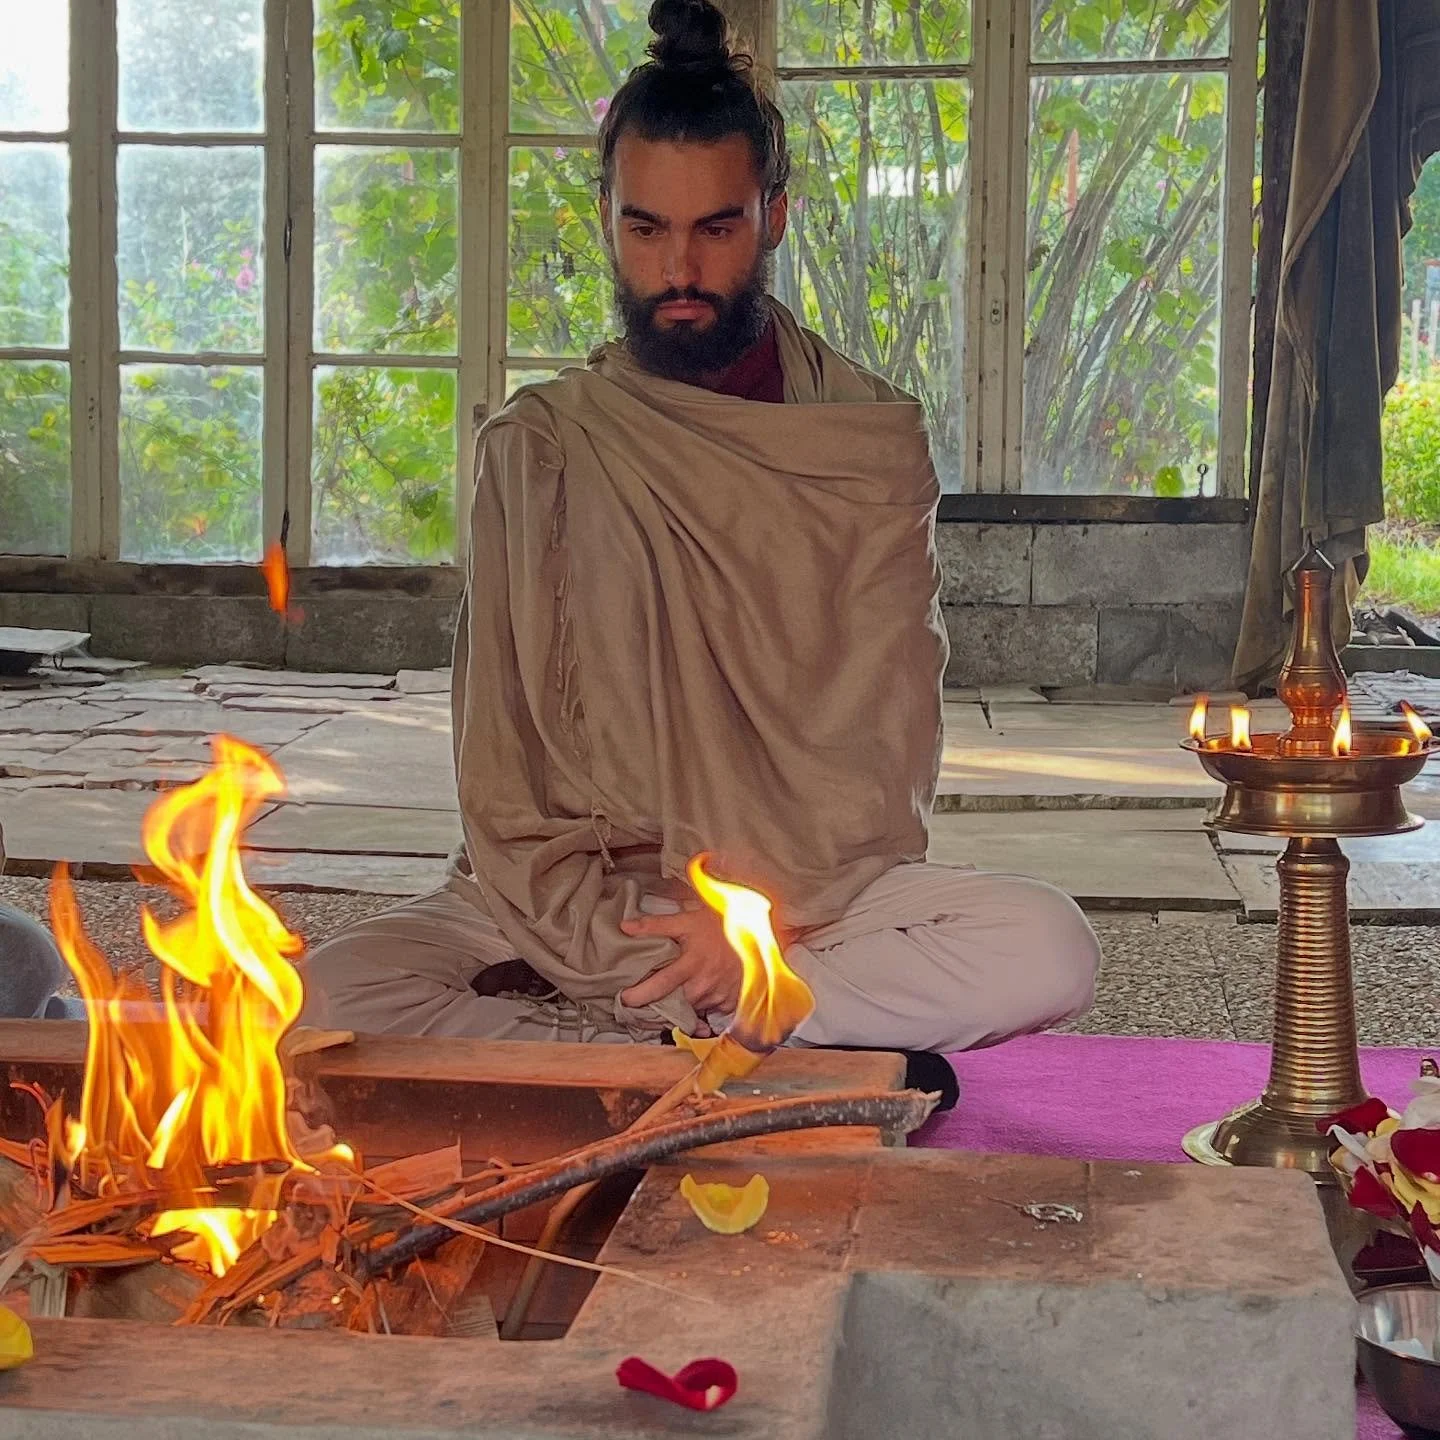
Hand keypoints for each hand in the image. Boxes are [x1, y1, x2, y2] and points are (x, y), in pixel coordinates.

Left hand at [618, 903, 740, 1027]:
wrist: (758, 933)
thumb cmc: (720, 926)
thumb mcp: (688, 920)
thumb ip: (656, 925)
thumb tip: (625, 928)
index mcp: (691, 964)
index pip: (660, 985)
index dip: (640, 995)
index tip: (624, 999)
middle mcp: (704, 985)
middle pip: (672, 1005)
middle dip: (655, 1008)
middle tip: (638, 1006)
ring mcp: (718, 998)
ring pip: (689, 1011)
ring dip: (676, 1008)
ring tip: (664, 1000)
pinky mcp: (729, 1004)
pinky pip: (707, 1013)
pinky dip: (697, 1009)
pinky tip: (691, 1000)